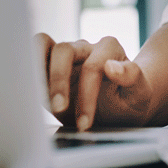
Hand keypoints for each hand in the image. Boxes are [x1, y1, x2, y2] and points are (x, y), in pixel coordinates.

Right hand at [35, 33, 152, 130]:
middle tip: (59, 109)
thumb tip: (112, 66)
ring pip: (42, 44)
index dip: (86, 96)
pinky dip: (28, 70)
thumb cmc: (129, 101)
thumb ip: (133, 77)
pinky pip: (33, 56)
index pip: (93, 66)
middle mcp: (85, 47)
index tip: (85, 123)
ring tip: (38, 95)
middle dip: (59, 81)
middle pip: (64, 50)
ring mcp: (66, 54)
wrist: (119, 109)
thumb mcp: (140, 95)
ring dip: (37, 69)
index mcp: (109, 49)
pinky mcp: (49, 66)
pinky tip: (30, 92)